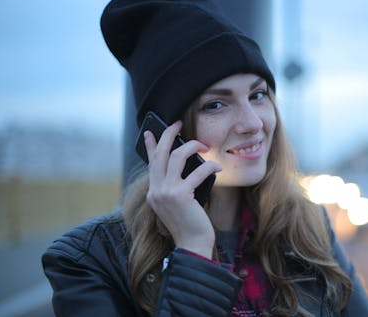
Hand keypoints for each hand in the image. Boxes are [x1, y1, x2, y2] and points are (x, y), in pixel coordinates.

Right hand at [144, 121, 220, 257]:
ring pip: (177, 157)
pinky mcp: (180, 196)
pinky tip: (218, 166)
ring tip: (203, 145)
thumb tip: (188, 164)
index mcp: (154, 192)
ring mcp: (166, 192)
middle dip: (169, 135)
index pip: (150, 163)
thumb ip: (176, 185)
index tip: (149, 132)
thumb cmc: (189, 224)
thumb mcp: (178, 202)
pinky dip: (209, 166)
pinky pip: (197, 171)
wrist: (192, 244)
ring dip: (192, 146)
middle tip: (177, 124)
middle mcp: (156, 190)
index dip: (151, 145)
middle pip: (161, 153)